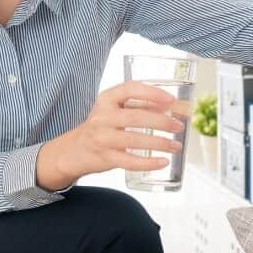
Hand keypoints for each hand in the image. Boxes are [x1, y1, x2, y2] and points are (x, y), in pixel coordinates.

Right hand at [38, 81, 188, 189]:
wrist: (74, 150)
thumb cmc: (102, 126)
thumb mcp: (116, 110)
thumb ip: (142, 106)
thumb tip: (176, 109)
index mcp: (107, 99)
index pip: (130, 89)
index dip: (152, 93)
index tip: (171, 100)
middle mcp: (102, 116)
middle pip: (136, 117)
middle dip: (162, 122)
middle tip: (179, 127)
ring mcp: (102, 138)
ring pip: (134, 140)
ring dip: (160, 143)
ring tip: (176, 146)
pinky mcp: (105, 157)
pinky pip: (130, 161)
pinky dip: (148, 162)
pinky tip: (163, 162)